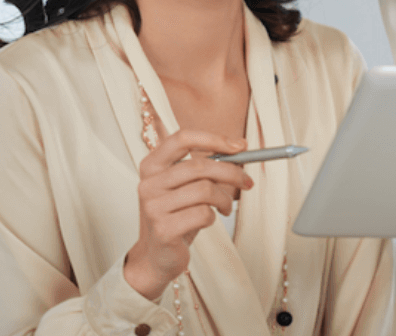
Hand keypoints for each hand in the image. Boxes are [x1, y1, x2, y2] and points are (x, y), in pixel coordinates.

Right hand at [123, 130, 253, 300]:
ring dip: (224, 199)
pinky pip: (203, 214)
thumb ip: (205, 166)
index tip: (240, 146)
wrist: (157, 256)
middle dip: (231, 173)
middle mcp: (148, 184)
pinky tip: (207, 221)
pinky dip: (213, 217)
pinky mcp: (163, 229)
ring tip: (225, 207)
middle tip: (247, 181)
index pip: (182, 138)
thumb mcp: (186, 186)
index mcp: (151, 166)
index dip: (214, 139)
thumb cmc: (177, 216)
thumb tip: (241, 148)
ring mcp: (153, 207)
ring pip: (205, 190)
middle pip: (200, 166)